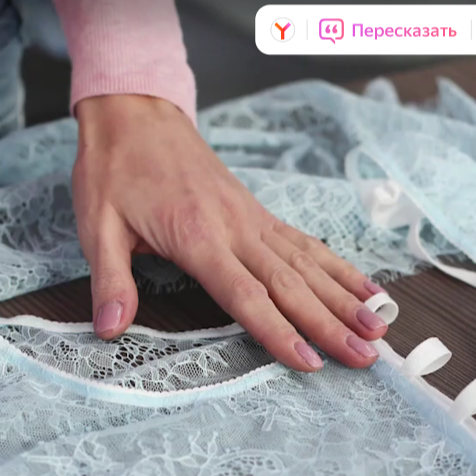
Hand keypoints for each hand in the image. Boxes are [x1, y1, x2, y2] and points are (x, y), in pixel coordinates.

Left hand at [71, 94, 388, 370]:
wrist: (135, 114)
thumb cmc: (116, 169)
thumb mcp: (97, 225)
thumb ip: (111, 279)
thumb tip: (110, 327)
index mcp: (198, 237)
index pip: (245, 295)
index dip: (279, 331)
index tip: (310, 361)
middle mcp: (236, 228)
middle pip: (292, 285)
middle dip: (331, 324)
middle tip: (366, 356)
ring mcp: (253, 220)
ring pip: (309, 265)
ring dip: (346, 299)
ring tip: (379, 328)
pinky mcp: (259, 214)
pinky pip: (306, 244)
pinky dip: (338, 268)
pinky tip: (364, 288)